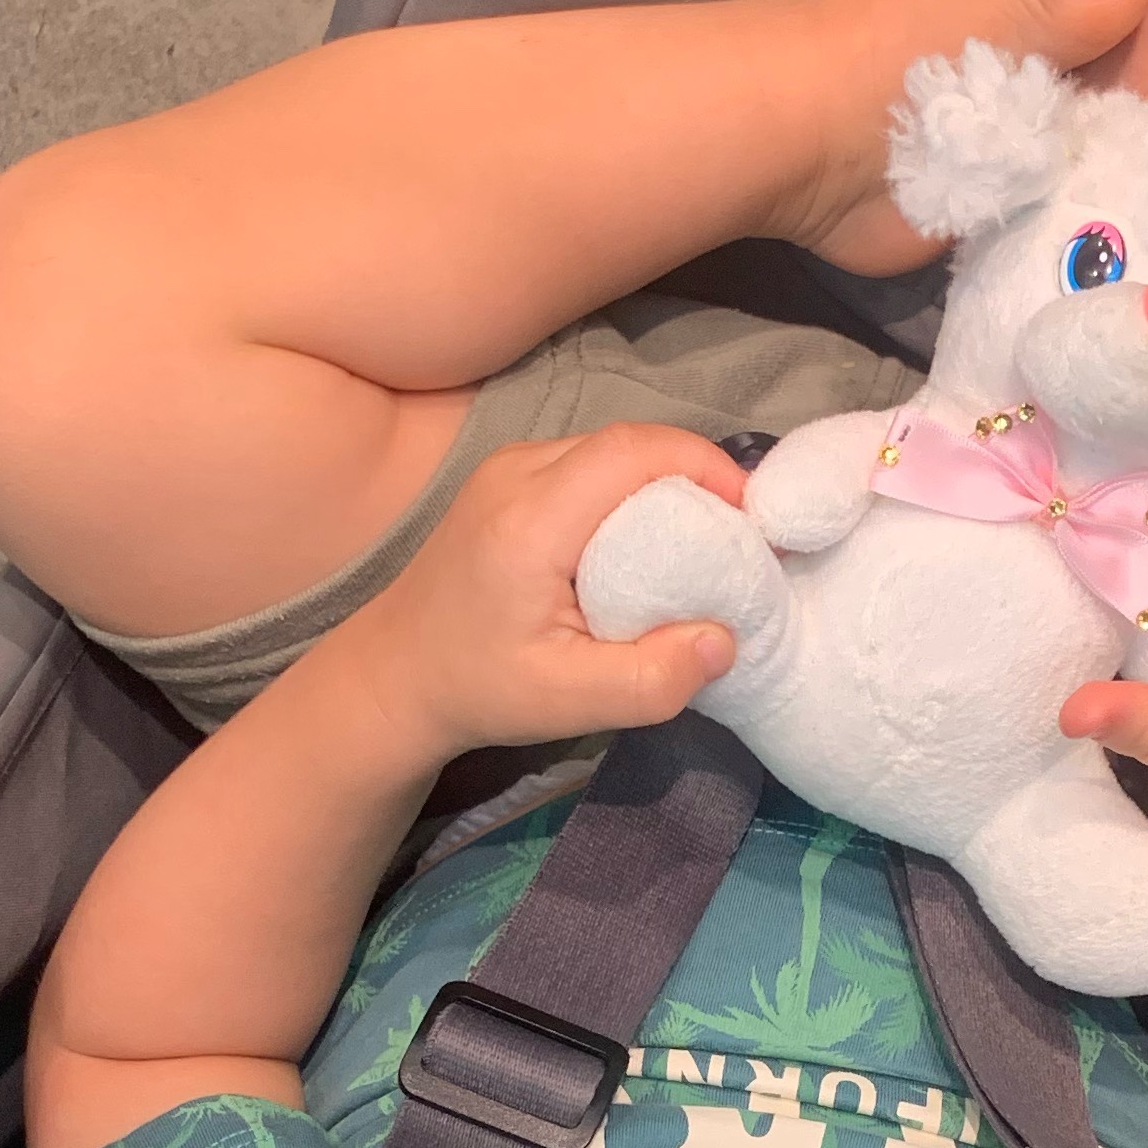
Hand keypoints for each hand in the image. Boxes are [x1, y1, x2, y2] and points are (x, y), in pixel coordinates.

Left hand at [348, 421, 745, 761]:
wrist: (395, 675)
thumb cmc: (477, 687)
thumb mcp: (565, 703)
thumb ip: (650, 680)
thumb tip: (726, 640)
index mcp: (530, 517)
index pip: (633, 451)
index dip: (705, 466)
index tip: (753, 518)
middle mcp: (517, 472)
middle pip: (629, 443)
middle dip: (696, 478)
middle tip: (740, 538)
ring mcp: (508, 468)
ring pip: (611, 450)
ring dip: (665, 483)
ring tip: (704, 543)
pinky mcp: (508, 479)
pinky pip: (589, 465)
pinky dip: (632, 492)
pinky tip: (649, 543)